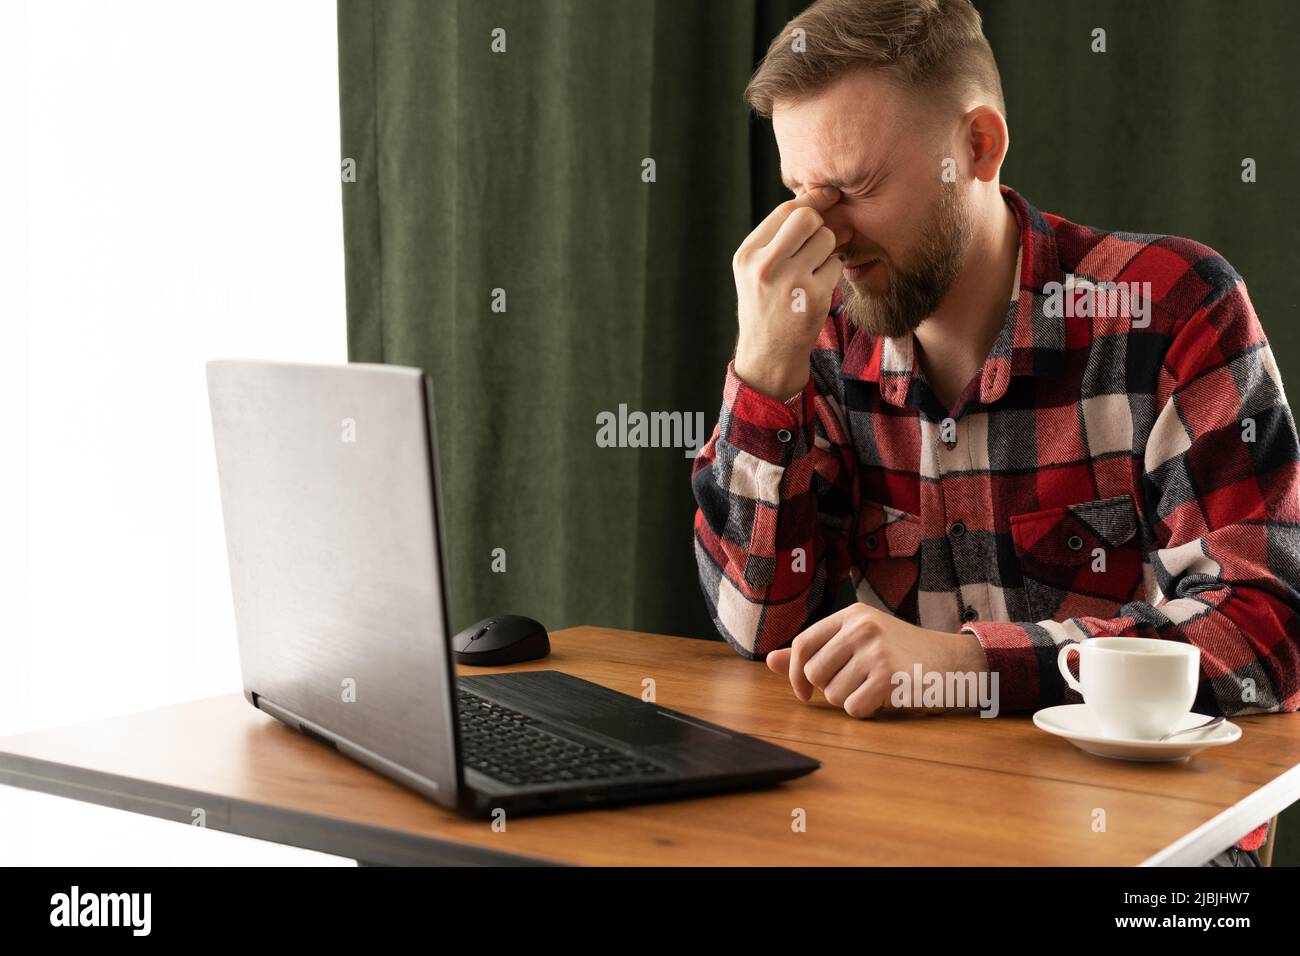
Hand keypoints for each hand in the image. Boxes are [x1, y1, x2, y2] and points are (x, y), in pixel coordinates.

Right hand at [732, 186, 847, 399]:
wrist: (767, 354)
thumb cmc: (765, 305)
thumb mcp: (756, 270)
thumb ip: (777, 238)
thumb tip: (818, 200)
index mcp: (747, 255)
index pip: (785, 211)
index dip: (812, 198)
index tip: (829, 193)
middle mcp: (765, 266)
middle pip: (807, 218)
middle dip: (820, 225)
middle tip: (817, 241)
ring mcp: (790, 281)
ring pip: (826, 239)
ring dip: (828, 249)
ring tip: (813, 269)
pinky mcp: (813, 297)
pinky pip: (835, 264)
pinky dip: (832, 272)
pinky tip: (817, 287)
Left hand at [765, 603, 989, 717]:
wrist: (953, 662)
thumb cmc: (901, 653)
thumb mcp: (859, 641)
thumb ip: (816, 650)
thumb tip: (771, 662)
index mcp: (851, 614)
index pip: (802, 643)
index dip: (795, 672)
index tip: (803, 691)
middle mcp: (861, 627)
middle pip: (814, 672)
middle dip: (827, 689)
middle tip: (853, 686)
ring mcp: (876, 651)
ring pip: (833, 694)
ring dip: (849, 700)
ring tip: (873, 688)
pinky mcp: (890, 677)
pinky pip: (854, 708)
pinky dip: (865, 711)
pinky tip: (885, 699)